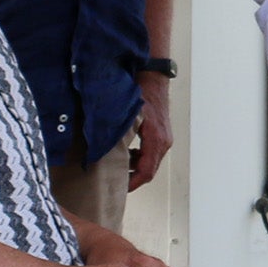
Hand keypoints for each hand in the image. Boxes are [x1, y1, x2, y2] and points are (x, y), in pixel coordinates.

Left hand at [126, 72, 174, 190]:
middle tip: (115, 182)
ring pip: (151, 162)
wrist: (153, 78)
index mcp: (156, 140)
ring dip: (136, 168)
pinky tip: (128, 153)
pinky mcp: (163, 135)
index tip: (120, 189)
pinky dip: (140, 158)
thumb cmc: (140, 93)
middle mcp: (164, 142)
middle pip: (149, 170)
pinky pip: (152, 153)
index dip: (133, 183)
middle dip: (133, 178)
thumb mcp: (127, 116)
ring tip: (118, 168)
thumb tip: (102, 152)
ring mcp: (165, 138)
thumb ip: (118, 136)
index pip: (146, 171)